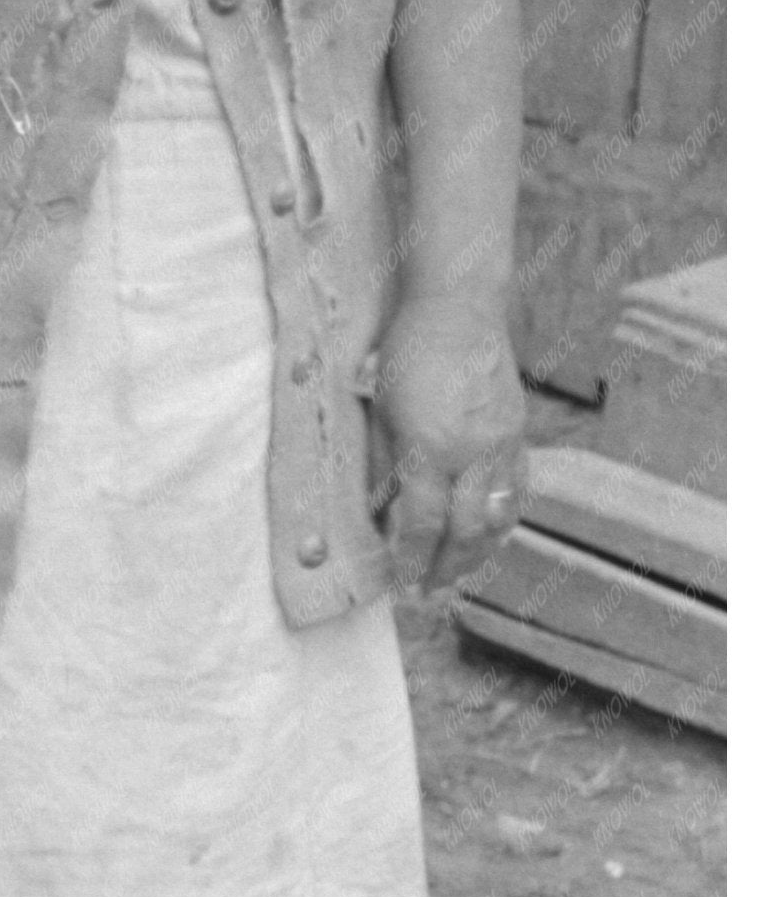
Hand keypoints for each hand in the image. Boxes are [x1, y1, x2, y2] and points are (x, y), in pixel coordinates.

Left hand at [365, 292, 526, 597]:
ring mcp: (502, 443)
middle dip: (447, 567)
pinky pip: (516, 488)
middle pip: (465, 531)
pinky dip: (501, 518)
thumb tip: (377, 511)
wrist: (459, 306)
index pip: (423, 523)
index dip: (412, 559)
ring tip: (458, 571)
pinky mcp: (518, 431)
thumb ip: (382, 464)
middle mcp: (472, 452)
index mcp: (430, 447)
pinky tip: (486, 531)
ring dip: (478, 552)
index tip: (403, 583)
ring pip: (498, 516)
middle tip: (430, 591)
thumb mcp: (379, 408)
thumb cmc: (407, 350)